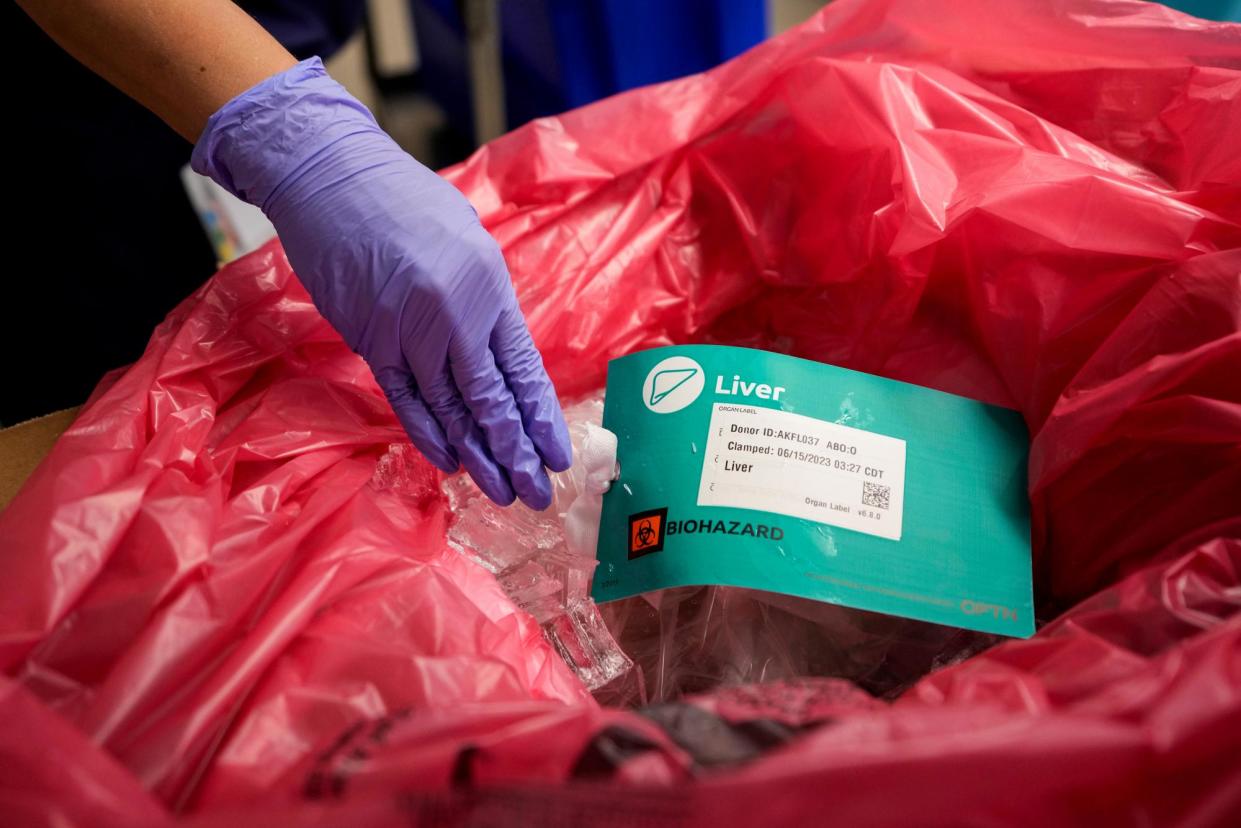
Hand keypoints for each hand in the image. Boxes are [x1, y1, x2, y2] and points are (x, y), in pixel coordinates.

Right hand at [192, 59, 570, 507]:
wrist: (332, 179)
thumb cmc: (408, 203)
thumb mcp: (470, 243)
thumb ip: (486, 304)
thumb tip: (499, 355)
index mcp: (488, 289)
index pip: (521, 371)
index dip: (540, 419)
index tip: (558, 457)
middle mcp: (452, 318)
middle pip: (489, 401)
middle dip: (515, 453)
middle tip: (537, 496)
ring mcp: (408, 334)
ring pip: (449, 409)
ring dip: (477, 456)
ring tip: (501, 493)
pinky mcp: (371, 341)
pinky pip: (404, 399)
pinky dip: (427, 433)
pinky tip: (449, 463)